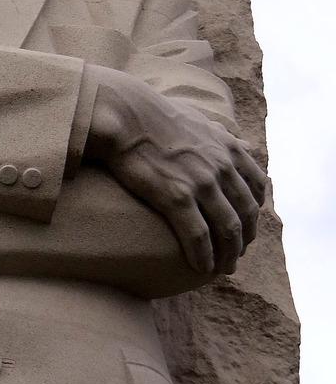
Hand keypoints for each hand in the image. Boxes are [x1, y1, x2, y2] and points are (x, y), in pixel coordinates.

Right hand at [84, 65, 265, 273]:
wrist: (125, 114)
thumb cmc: (155, 116)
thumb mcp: (201, 121)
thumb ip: (225, 136)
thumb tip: (244, 145)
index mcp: (229, 149)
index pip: (257, 187)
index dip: (255, 211)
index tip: (246, 226)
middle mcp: (222, 167)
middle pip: (246, 213)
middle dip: (245, 240)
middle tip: (236, 256)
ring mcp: (202, 183)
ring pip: (228, 229)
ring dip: (229, 255)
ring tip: (222, 269)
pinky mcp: (176, 197)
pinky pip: (198, 236)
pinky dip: (204, 256)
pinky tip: (202, 268)